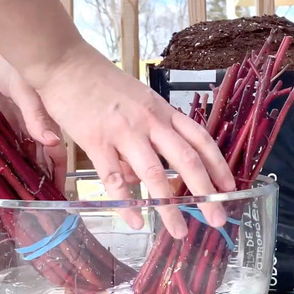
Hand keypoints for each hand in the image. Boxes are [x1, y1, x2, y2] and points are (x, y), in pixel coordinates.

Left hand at [0, 36, 67, 188]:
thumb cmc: (12, 61)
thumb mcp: (25, 88)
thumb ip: (35, 116)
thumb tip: (50, 143)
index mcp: (49, 119)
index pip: (57, 154)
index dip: (58, 175)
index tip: (58, 195)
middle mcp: (36, 125)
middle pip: (42, 159)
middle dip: (43, 179)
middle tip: (40, 202)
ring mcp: (20, 123)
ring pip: (26, 154)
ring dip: (27, 171)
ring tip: (25, 193)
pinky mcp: (5, 118)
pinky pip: (10, 143)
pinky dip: (11, 157)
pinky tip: (9, 171)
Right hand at [34, 43, 236, 238]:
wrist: (64, 62)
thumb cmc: (98, 80)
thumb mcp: (135, 99)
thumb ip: (146, 132)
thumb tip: (146, 171)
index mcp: (161, 110)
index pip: (198, 139)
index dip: (217, 165)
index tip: (229, 187)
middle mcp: (149, 121)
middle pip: (186, 160)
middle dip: (205, 192)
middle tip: (218, 218)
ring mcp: (124, 131)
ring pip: (154, 175)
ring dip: (169, 206)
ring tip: (179, 231)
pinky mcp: (96, 141)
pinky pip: (114, 179)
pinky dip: (127, 203)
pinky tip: (136, 221)